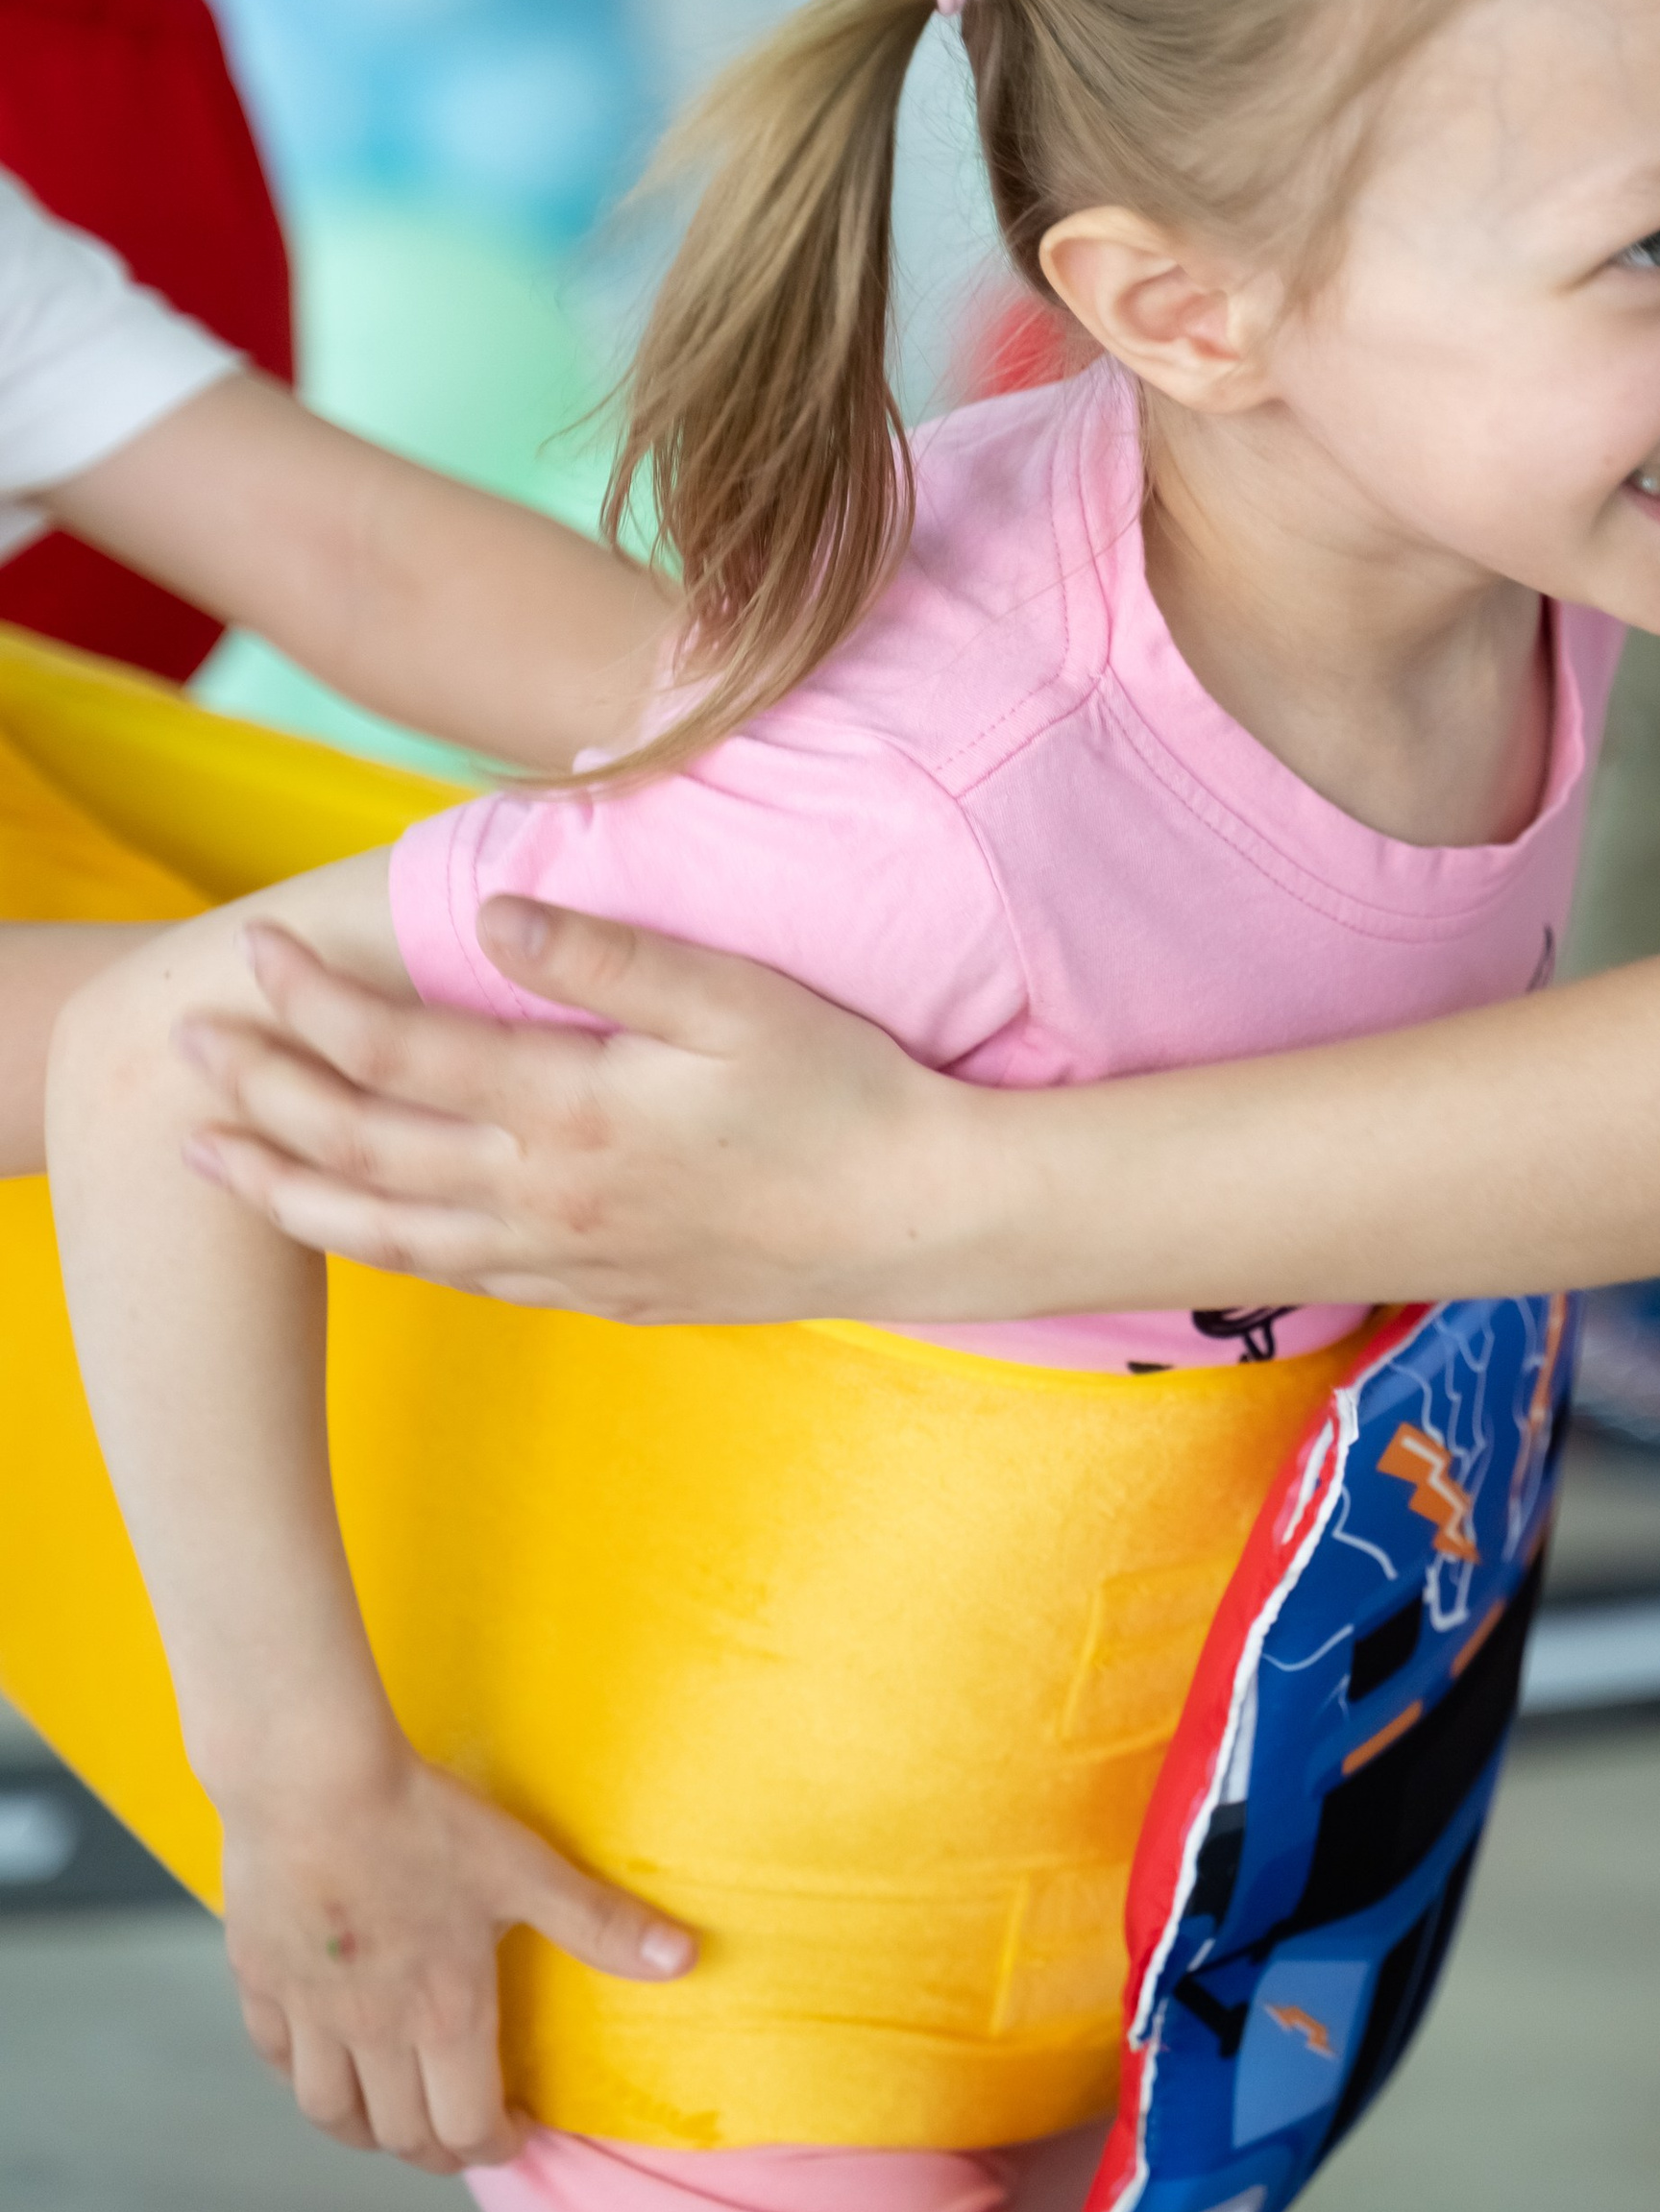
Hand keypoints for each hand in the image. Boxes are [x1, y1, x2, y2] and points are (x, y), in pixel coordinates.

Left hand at [175, 901, 970, 1324]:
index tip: (251, 951)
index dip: (314, 1005)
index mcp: (573, 1112)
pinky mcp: (602, 1297)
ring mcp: (570, 1261)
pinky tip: (355, 1229)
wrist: (919, 1218)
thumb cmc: (840, 1090)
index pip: (402, 1057)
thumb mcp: (734, 998)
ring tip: (217, 1163)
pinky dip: (385, 1252)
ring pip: (392, 1238)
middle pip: (365, 1154)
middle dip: (264, 1100)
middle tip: (187, 1055)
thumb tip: (491, 914)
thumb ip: (605, 955)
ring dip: (291, 1197)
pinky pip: (461, 1279)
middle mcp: (549, 1199)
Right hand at [219, 1739, 694, 2171]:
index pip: (468, 2127)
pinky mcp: (260, 1981)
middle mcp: (372, 2032)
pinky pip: (276, 2061)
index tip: (515, 2136)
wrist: (310, 1779)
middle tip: (464, 2135)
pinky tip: (323, 2064)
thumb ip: (600, 1924)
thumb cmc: (422, 1822)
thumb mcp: (524, 1869)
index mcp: (443, 2014)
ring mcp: (309, 2012)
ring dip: (369, 2132)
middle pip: (403, 2134)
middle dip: (440, 2151)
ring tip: (397, 2120)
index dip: (496, 2146)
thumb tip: (684, 1958)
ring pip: (331, 2113)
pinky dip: (305, 2080)